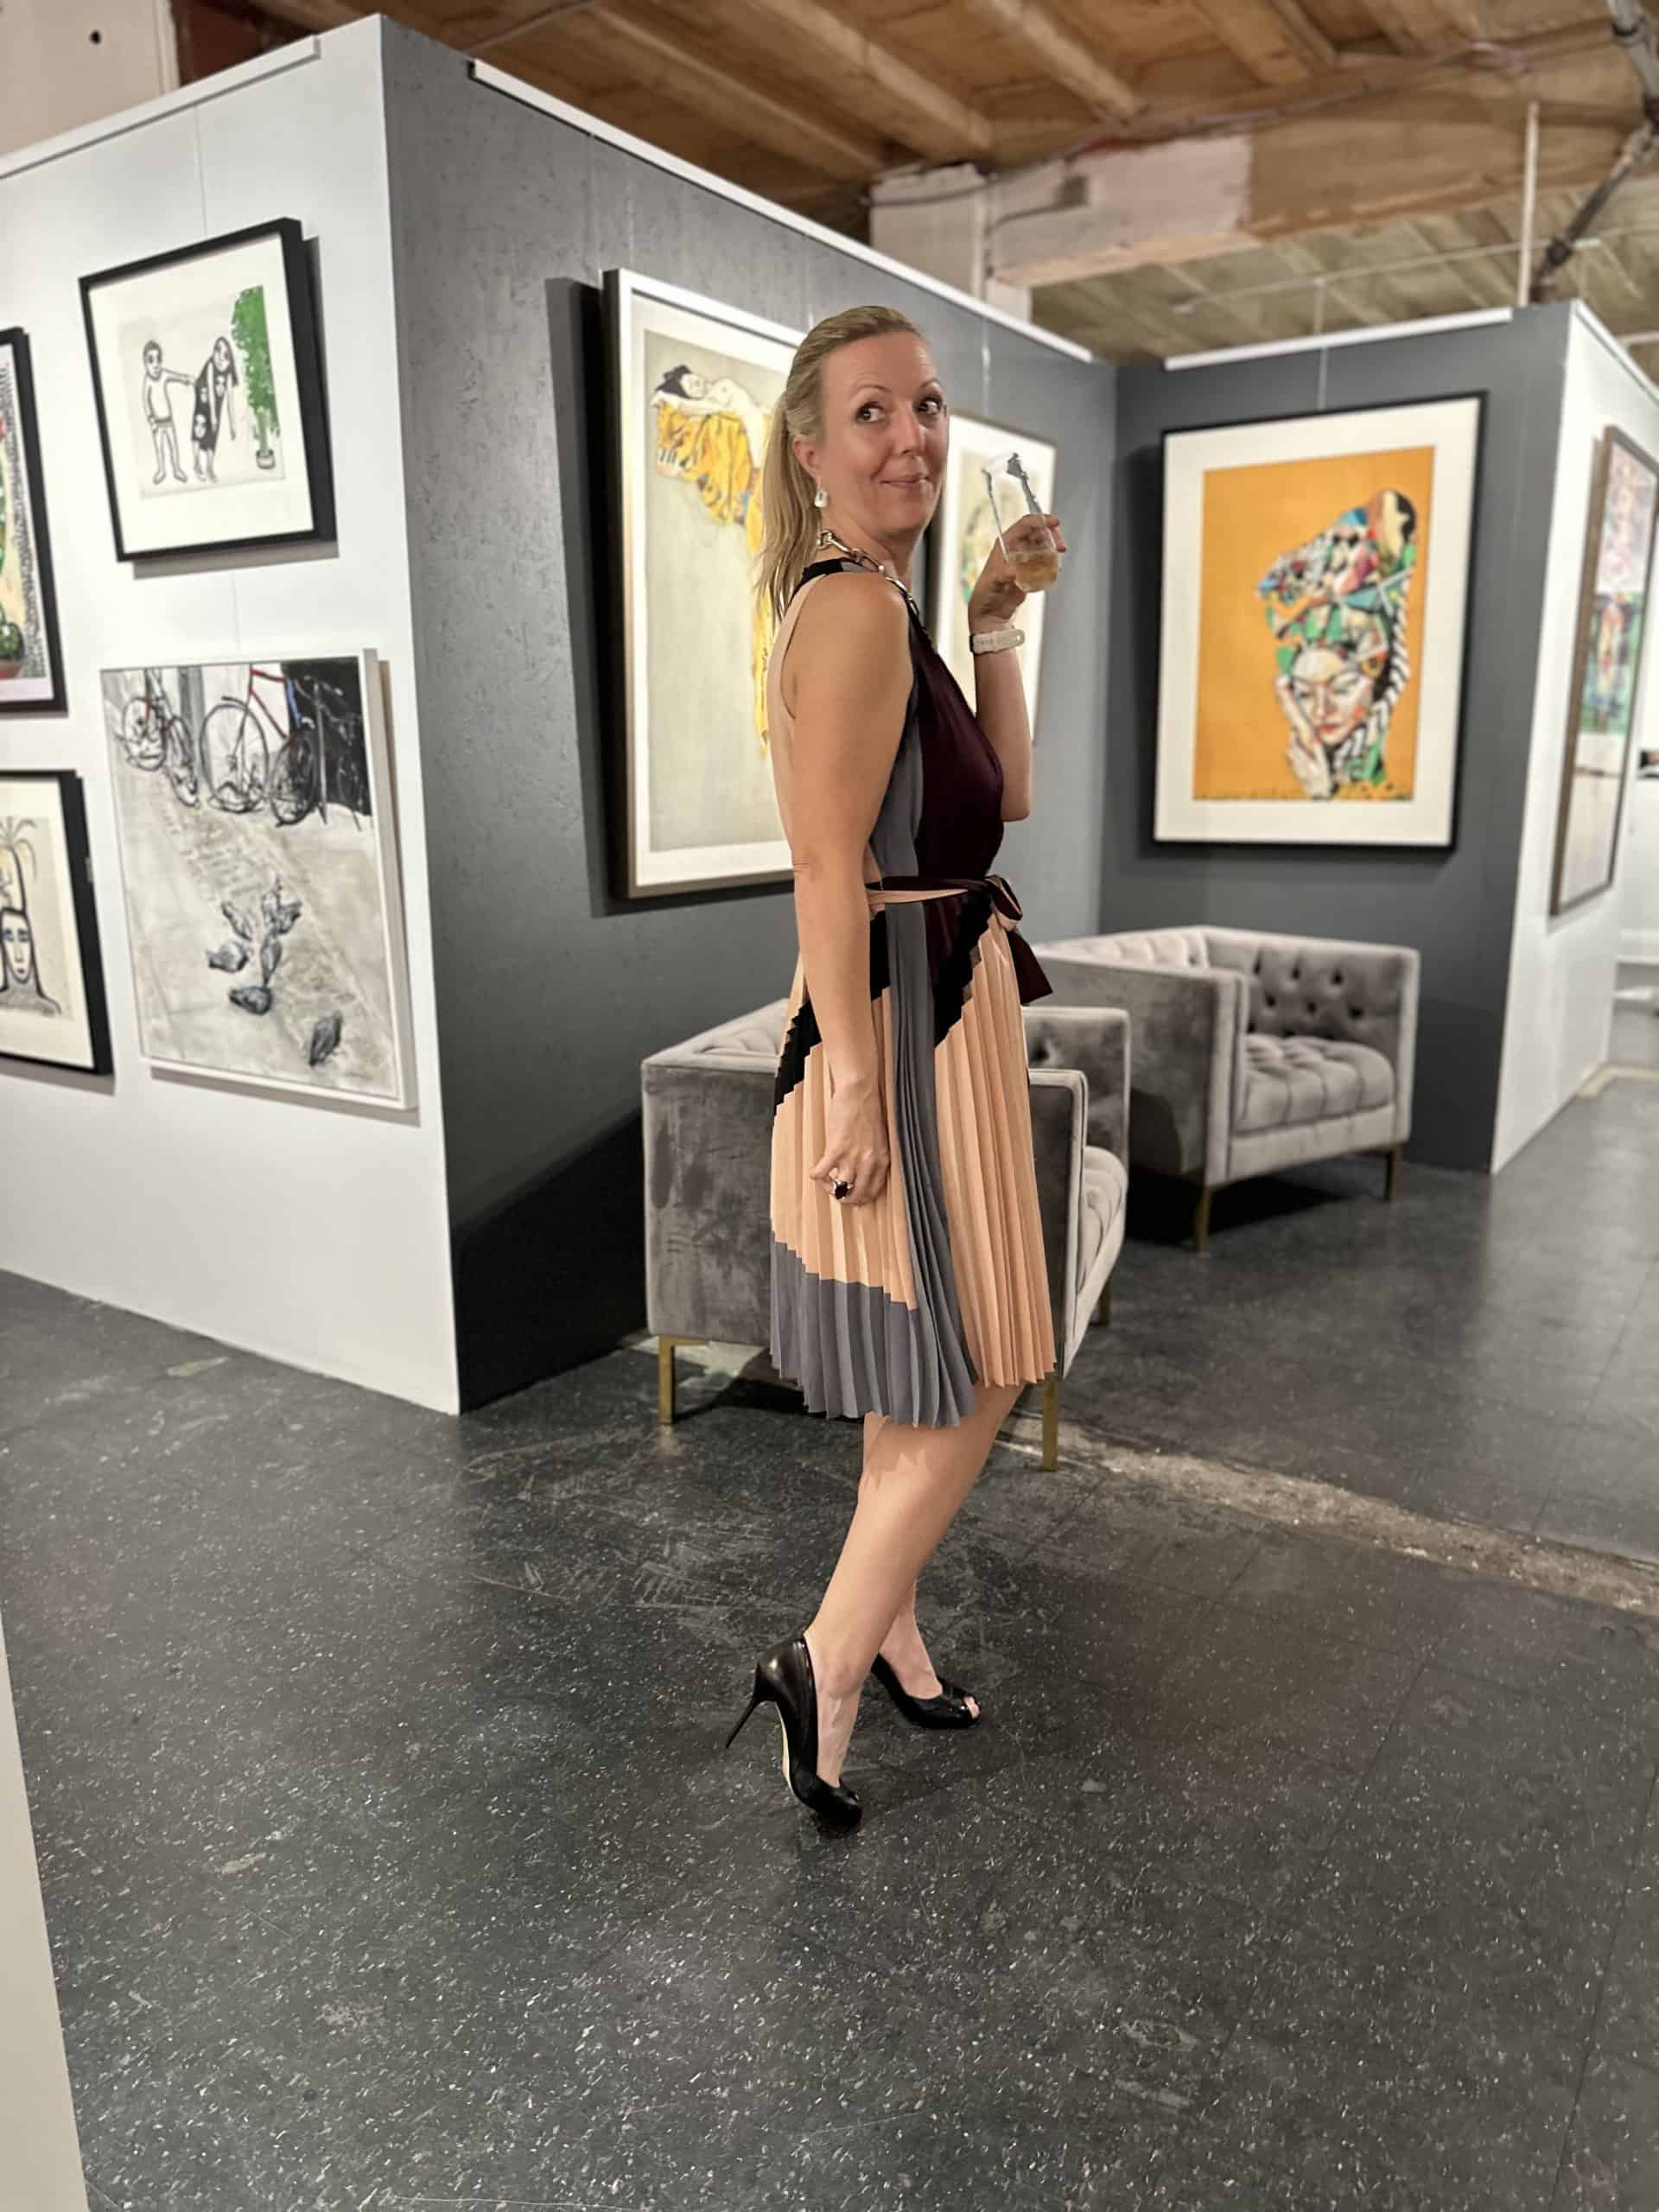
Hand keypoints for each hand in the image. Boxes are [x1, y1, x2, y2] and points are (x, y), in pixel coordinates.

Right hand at [810, 1077, 889, 1208]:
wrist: (859, 1092)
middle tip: (838, 1194)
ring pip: (840, 1187)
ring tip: (826, 1182)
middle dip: (846, 1198)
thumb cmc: (868, 1109)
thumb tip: (863, 1169)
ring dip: (830, 1188)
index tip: (854, 1195)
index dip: (862, 1197)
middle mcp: (869, 1162)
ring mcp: (852, 1156)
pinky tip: (814, 1172)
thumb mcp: (879, 1138)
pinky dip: (816, 1176)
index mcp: (882, 1159)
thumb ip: (873, 1155)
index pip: (874, 1190)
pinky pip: (822, 1172)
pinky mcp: (836, 1148)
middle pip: (857, 1194)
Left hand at [969, 511, 1066, 627]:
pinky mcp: (1030, 570)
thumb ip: (1003, 574)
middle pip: (1038, 532)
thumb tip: (1015, 571)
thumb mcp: (993, 582)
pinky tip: (1055, 571)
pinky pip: (1044, 561)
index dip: (1041, 520)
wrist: (990, 611)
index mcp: (1005, 543)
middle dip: (1052, 537)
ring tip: (1057, 562)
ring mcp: (1024, 558)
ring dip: (1053, 550)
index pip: (1025, 524)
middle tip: (1061, 547)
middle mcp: (1015, 547)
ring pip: (1043, 546)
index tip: (1055, 523)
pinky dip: (1052, 564)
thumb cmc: (985, 594)